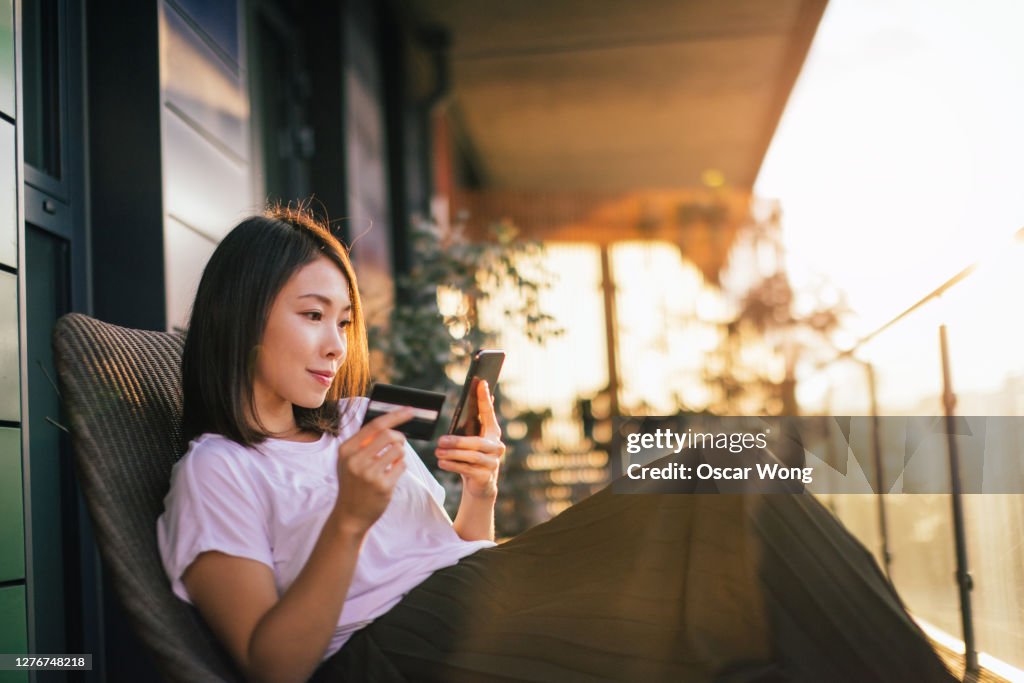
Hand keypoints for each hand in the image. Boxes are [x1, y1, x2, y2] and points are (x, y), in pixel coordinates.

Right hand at [333, 408, 414, 534]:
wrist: (350, 515)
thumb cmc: (353, 484)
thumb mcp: (349, 461)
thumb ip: (363, 443)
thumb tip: (390, 423)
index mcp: (346, 450)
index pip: (375, 426)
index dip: (395, 416)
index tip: (410, 410)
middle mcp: (356, 460)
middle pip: (389, 435)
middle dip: (399, 438)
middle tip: (399, 445)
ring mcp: (369, 474)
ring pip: (398, 450)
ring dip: (400, 454)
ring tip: (391, 463)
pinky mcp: (382, 486)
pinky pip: (402, 466)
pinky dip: (400, 467)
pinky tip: (391, 475)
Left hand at [435, 380, 505, 499]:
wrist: (480, 485)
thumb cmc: (472, 458)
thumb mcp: (472, 441)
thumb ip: (472, 425)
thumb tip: (469, 403)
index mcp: (493, 433)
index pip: (489, 413)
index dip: (485, 398)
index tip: (481, 383)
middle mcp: (496, 446)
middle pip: (476, 442)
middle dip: (457, 441)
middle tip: (440, 440)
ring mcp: (493, 462)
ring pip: (471, 456)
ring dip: (452, 454)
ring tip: (437, 453)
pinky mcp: (486, 476)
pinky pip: (467, 469)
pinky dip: (453, 466)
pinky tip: (442, 463)